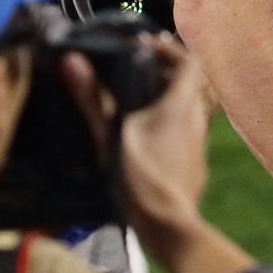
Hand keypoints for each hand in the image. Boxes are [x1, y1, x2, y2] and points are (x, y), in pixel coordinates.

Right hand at [60, 33, 211, 245]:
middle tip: (136, 71)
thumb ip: (93, 98)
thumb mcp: (111, 135)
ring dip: (166, 99)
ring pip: (188, 108)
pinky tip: (142, 135)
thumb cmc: (142, 177)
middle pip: (190, 83)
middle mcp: (197, 119)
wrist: (168, 225)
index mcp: (182, 105)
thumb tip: (73, 62)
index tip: (144, 47)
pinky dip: (167, 122)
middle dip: (164, 72)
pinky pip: (185, 131)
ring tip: (134, 101)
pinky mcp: (194, 162)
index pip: (190, 61)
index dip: (169, 49)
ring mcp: (198, 142)